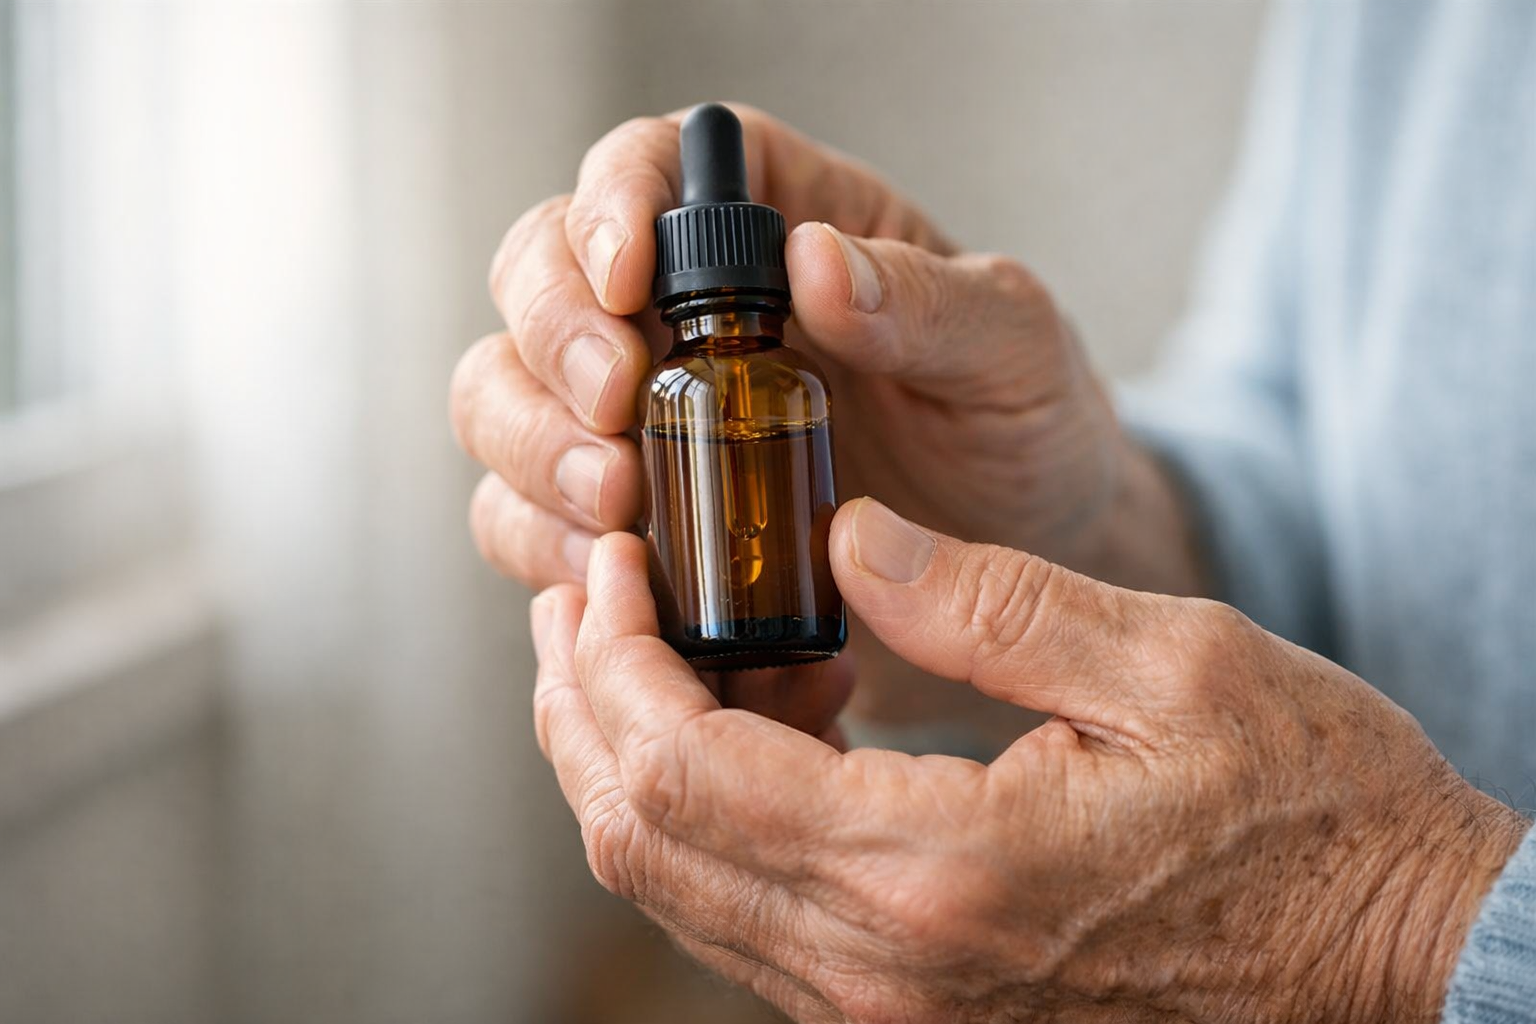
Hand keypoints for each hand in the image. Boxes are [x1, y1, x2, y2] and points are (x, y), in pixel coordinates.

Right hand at [452, 104, 1198, 732]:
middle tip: (617, 413)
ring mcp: (639, 415)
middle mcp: (678, 308)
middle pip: (535, 280)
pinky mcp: (626, 517)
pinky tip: (629, 583)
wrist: (1017, 558)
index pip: (643, 170)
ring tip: (619, 505)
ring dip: (533, 451)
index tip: (628, 282)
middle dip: (552, 346)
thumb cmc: (1018, 423)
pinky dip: (553, 553)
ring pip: (501, 401)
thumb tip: (819, 262)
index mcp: (770, 219)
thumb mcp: (1012, 350)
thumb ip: (930, 302)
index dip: (607, 211)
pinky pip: (527, 521)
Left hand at [530, 498, 1530, 1023]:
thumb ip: (987, 601)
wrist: (1386, 957)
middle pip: (642, 841)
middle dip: (585, 703)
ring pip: (673, 889)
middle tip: (592, 592)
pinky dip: (699, 815)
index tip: (614, 559)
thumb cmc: (1306, 811)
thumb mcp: (1169, 666)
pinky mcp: (908, 1008)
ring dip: (625, 759)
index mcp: (940, 871)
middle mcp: (886, 968)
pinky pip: (741, 916)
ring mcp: (887, 1008)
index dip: (616, 656)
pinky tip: (744, 724)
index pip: (683, 771)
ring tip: (644, 643)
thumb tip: (844, 539)